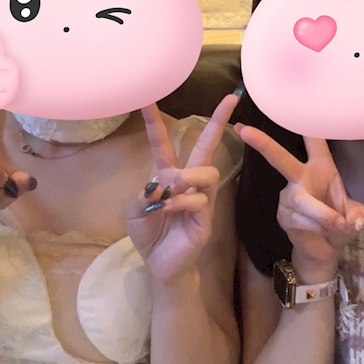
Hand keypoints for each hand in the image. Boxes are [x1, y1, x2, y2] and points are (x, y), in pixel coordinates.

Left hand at [126, 94, 239, 285]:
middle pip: (206, 146)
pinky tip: (169, 210)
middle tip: (229, 99)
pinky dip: (180, 202)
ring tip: (172, 187)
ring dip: (187, 176)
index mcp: (168, 176)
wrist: (159, 265)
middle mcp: (188, 182)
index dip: (154, 121)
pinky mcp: (206, 218)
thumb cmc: (149, 234)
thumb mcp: (134, 209)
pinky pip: (199, 200)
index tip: (146, 98)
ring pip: (206, 172)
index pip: (162, 143)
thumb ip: (143, 192)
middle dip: (217, 122)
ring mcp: (201, 199)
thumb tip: (165, 180)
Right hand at [235, 125, 363, 281]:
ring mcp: (288, 196)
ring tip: (339, 225)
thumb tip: (353, 220)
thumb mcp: (359, 218)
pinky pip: (299, 218)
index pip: (315, 141)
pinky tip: (321, 231)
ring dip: (323, 214)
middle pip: (280, 158)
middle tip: (244, 130)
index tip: (294, 103)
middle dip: (263, 144)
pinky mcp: (283, 215)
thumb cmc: (341, 223)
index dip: (308, 124)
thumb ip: (361, 216)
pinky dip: (316, 227)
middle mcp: (301, 177)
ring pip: (302, 200)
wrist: (325, 250)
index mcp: (322, 167)